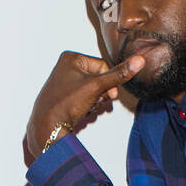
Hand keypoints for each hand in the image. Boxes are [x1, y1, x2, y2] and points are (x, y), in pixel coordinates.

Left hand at [25, 50, 146, 158]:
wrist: (47, 127)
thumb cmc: (65, 104)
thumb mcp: (96, 87)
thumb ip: (119, 75)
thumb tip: (139, 61)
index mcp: (71, 58)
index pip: (103, 66)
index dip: (108, 82)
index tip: (107, 94)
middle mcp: (66, 67)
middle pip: (98, 78)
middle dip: (101, 93)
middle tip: (96, 102)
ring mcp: (64, 82)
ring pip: (92, 90)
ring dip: (95, 101)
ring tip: (87, 108)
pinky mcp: (64, 96)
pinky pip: (84, 98)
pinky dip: (87, 106)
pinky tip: (81, 113)